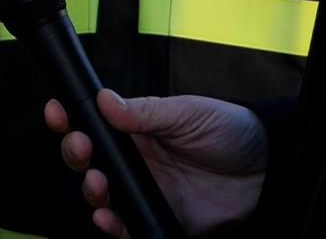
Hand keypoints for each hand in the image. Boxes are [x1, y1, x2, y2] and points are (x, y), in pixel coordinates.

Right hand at [45, 91, 265, 236]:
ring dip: (91, 190)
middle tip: (80, 146)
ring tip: (97, 182)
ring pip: (104, 195)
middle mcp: (137, 162)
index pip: (95, 124)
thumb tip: (105, 100)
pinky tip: (108, 217)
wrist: (268, 169)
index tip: (57, 110)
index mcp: (139, 130)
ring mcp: (148, 192)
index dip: (71, 118)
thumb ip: (146, 112)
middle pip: (91, 160)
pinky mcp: (162, 220)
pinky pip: (129, 227)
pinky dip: (113, 225)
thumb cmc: (230, 131)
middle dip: (76, 153)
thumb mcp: (187, 113)